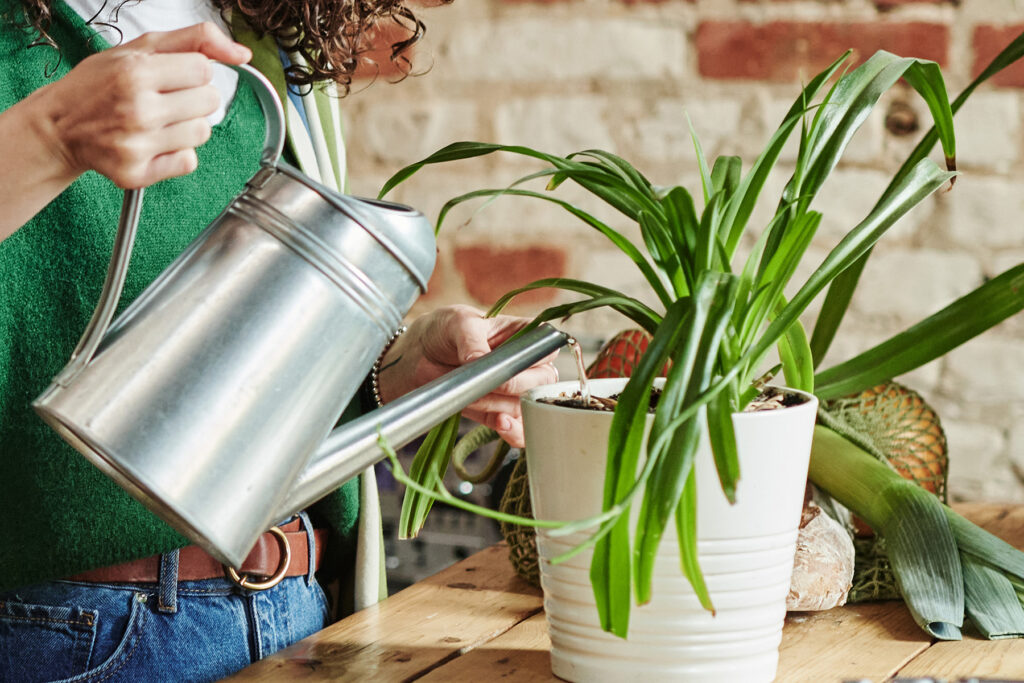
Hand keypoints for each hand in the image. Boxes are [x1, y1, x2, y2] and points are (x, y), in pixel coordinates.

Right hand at [31, 22, 250, 188]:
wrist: (60, 126)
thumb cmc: (99, 85)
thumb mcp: (139, 48)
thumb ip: (195, 40)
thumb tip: (242, 55)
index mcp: (136, 73)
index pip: (204, 69)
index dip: (191, 71)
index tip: (170, 75)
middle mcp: (137, 109)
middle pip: (210, 101)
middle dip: (193, 97)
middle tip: (163, 99)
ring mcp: (137, 144)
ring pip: (203, 133)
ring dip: (187, 126)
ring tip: (157, 121)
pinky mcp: (137, 173)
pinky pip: (188, 162)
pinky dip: (177, 153)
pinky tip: (153, 143)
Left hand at [376, 305, 559, 447]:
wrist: (414, 361)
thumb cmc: (440, 331)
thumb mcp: (455, 323)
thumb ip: (471, 339)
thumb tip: (481, 360)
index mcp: (522, 334)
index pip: (547, 348)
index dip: (536, 358)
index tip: (511, 363)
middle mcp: (523, 364)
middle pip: (542, 382)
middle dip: (514, 386)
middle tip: (486, 381)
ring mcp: (512, 391)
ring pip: (525, 405)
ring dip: (499, 405)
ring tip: (471, 396)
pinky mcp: (497, 414)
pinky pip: (518, 429)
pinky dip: (514, 431)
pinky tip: (503, 425)